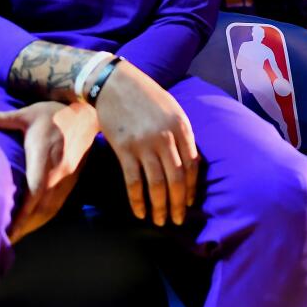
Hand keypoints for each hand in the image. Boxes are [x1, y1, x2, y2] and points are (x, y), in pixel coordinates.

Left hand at [0, 101, 98, 243]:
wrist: (85, 114)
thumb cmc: (52, 114)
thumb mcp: (28, 113)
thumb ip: (5, 117)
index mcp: (44, 155)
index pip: (36, 188)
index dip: (24, 210)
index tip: (9, 227)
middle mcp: (58, 169)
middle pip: (42, 204)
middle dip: (25, 224)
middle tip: (6, 241)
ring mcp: (66, 176)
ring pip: (51, 206)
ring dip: (35, 223)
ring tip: (17, 237)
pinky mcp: (72, 179)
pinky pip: (58, 202)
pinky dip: (45, 215)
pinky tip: (33, 223)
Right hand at [94, 61, 199, 226]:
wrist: (115, 84)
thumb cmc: (146, 97)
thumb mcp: (172, 109)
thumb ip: (182, 134)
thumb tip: (191, 162)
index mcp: (181, 126)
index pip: (192, 165)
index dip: (191, 188)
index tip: (189, 203)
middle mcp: (165, 137)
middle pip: (176, 178)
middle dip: (178, 204)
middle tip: (178, 220)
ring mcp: (144, 144)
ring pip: (156, 184)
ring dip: (159, 207)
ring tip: (160, 222)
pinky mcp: (124, 149)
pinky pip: (133, 181)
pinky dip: (137, 200)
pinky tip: (140, 212)